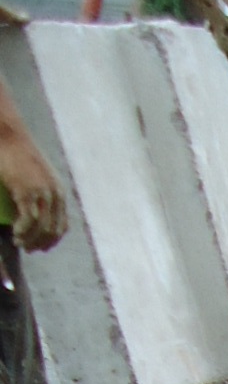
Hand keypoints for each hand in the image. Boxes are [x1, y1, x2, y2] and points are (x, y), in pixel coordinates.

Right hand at [0, 130, 65, 249]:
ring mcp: (41, 193)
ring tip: (18, 242)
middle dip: (40, 244)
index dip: (52, 240)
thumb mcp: (37, 175)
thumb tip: (34, 211)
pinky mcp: (27, 191)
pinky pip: (28, 220)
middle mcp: (54, 194)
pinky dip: (22, 231)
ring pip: (41, 228)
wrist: (8, 135)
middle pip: (53, 230)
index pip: (62, 225)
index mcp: (59, 192)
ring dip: (30, 240)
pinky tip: (15, 234)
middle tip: (27, 248)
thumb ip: (41, 192)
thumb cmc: (17, 152)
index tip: (40, 247)